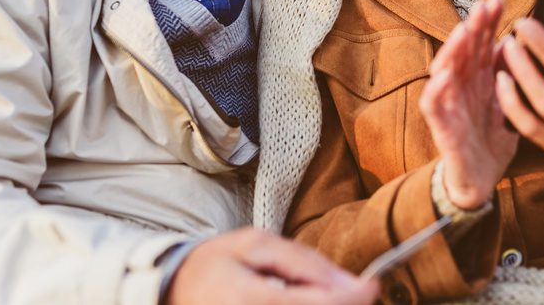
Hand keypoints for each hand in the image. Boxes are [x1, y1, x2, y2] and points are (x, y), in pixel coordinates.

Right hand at [166, 227, 379, 304]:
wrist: (172, 291)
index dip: (354, 298)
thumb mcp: (257, 244)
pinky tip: (302, 301)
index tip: (372, 284)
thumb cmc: (216, 263)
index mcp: (249, 300)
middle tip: (353, 291)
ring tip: (322, 294)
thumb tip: (350, 281)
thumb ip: (304, 263)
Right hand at [419, 0, 518, 209]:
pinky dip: (436, 88)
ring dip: (453, 49)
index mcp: (479, 81)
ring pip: (444, 69)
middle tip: (484, 4)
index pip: (481, 44)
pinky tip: (445, 74)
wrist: (479, 183)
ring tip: (464, 30)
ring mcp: (448, 104)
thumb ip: (506, 77)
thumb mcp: (505, 105)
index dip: (488, 21)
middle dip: (473, 26)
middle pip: (464, 50)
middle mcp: (461, 87)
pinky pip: (432, 104)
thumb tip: (511, 43)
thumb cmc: (489, 143)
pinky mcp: (440, 126)